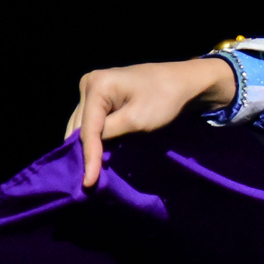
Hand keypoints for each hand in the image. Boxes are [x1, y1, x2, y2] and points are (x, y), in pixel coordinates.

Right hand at [63, 58, 236, 188]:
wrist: (183, 81)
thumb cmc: (165, 98)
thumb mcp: (137, 120)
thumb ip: (108, 134)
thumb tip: (87, 150)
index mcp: (97, 85)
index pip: (87, 129)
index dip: (88, 157)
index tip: (89, 182)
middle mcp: (89, 83)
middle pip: (79, 126)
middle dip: (84, 152)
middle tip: (88, 181)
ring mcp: (92, 87)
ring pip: (81, 124)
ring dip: (86, 146)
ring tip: (89, 172)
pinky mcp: (99, 94)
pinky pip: (90, 120)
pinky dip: (93, 137)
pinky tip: (95, 154)